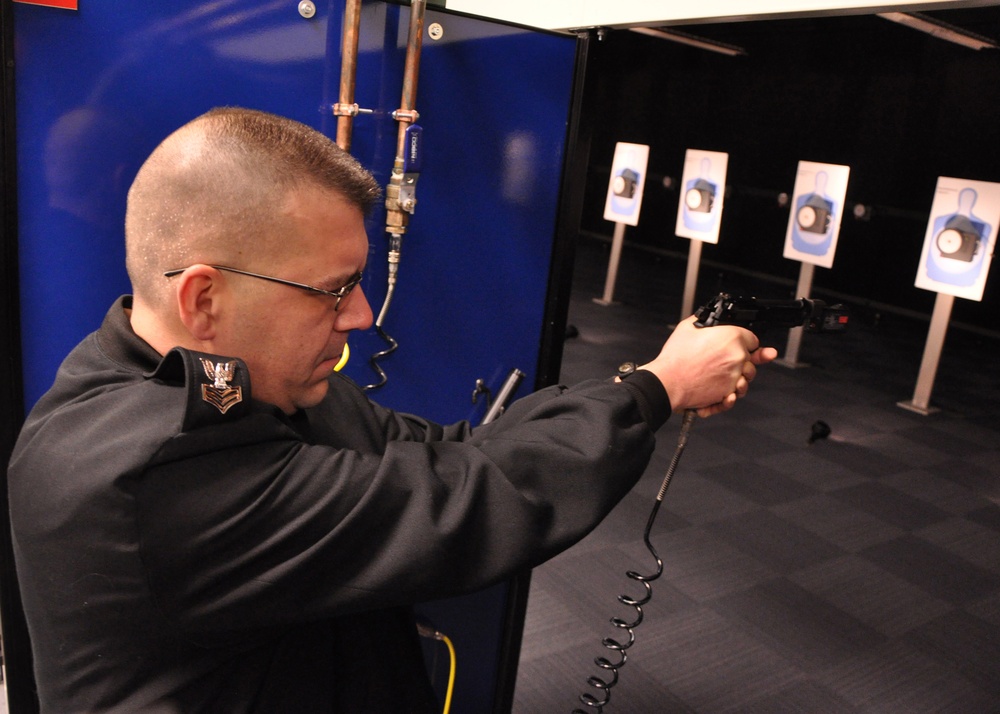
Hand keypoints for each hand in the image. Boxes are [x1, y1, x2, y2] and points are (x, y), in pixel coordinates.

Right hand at [639, 316, 777, 417]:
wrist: (668, 382)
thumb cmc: (676, 358)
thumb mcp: (687, 327)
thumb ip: (704, 320)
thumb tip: (707, 319)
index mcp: (732, 338)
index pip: (752, 339)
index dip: (744, 341)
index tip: (739, 344)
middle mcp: (737, 357)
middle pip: (751, 358)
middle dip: (742, 359)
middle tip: (725, 359)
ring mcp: (734, 377)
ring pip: (747, 377)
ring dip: (740, 376)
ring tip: (726, 375)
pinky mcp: (727, 393)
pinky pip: (737, 394)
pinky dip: (731, 393)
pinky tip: (724, 390)